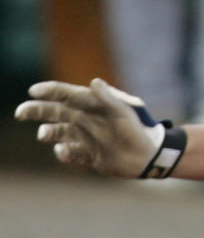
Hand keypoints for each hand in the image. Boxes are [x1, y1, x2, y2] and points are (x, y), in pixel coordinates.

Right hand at [14, 79, 166, 177]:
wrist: (148, 156)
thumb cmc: (137, 128)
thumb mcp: (124, 111)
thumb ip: (108, 97)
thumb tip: (93, 82)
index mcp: (95, 105)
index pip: (69, 94)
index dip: (51, 90)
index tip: (34, 90)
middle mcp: (88, 119)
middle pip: (57, 112)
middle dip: (38, 110)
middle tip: (21, 112)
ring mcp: (87, 137)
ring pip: (60, 133)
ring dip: (49, 132)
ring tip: (43, 134)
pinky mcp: (89, 155)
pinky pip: (70, 153)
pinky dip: (63, 153)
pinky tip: (61, 151)